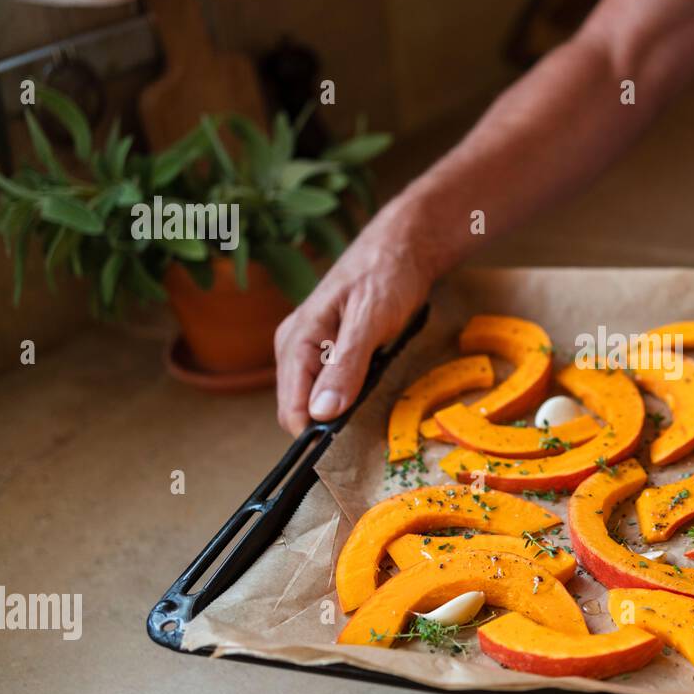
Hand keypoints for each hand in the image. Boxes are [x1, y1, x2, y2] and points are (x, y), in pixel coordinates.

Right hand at [275, 199, 429, 434]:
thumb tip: (322, 413)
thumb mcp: (370, 320)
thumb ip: (346, 364)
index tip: (347, 445)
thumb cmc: (386, 275)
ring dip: (342, 407)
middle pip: (301, 408)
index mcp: (296, 340)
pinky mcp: (327, 349)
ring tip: (374, 390)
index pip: (291, 409)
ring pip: (316, 399)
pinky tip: (372, 381)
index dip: (315, 434)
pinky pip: (330, 385)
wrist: (402, 247)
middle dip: (330, 421)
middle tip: (370, 416)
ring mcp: (309, 348)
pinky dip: (349, 392)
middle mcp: (293, 346)